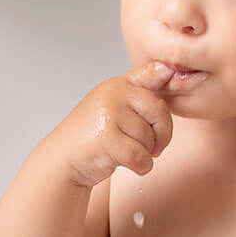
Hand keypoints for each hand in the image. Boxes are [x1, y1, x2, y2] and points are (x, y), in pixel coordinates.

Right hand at [46, 62, 176, 188]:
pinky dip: (141, 167)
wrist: (62, 158)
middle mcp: (112, 94)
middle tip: (154, 146)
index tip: (172, 75)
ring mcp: (108, 115)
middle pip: (159, 111)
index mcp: (117, 85)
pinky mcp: (106, 139)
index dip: (168, 74)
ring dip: (146, 154)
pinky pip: (141, 156)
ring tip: (128, 153)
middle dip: (162, 134)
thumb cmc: (92, 134)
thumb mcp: (113, 104)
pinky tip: (130, 165)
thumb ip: (139, 90)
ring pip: (150, 138)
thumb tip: (168, 70)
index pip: (152, 72)